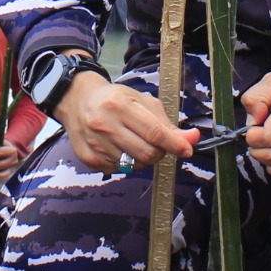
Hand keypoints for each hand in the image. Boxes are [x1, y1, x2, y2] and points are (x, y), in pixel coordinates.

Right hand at [54, 66, 196, 172]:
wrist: (78, 101)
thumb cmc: (115, 100)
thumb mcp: (142, 102)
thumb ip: (167, 123)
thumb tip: (192, 139)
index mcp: (120, 106)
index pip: (153, 132)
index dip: (174, 144)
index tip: (186, 149)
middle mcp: (105, 125)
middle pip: (146, 153)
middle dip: (159, 152)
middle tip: (156, 143)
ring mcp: (95, 144)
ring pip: (134, 165)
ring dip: (142, 157)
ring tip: (133, 141)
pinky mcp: (89, 159)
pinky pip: (119, 170)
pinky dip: (125, 162)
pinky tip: (118, 147)